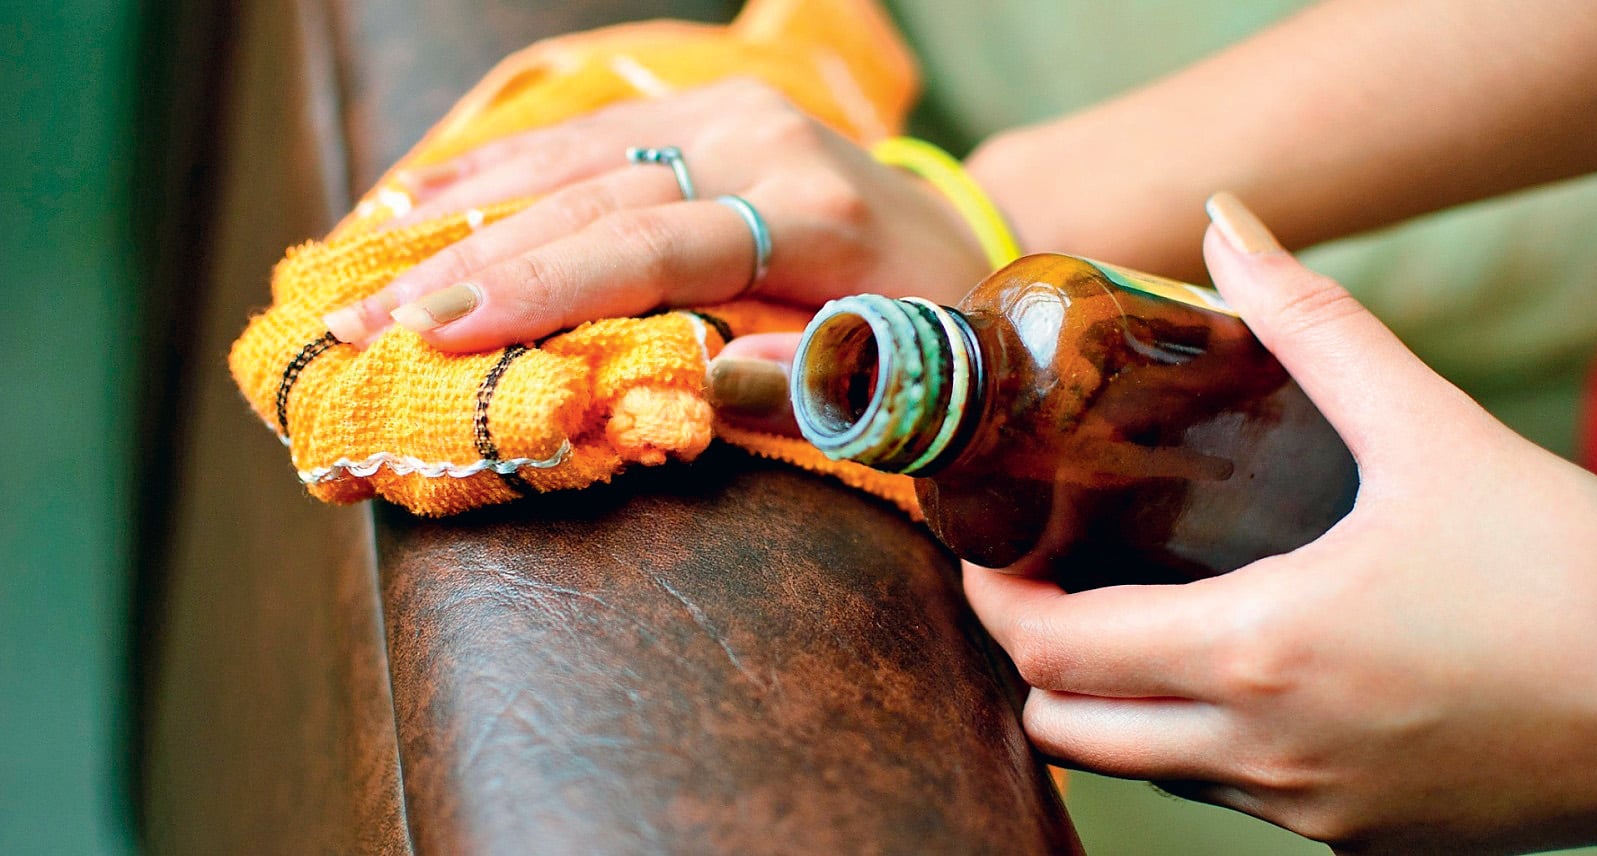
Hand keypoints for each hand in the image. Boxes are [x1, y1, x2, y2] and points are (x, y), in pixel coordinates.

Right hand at [321, 79, 988, 351]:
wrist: (963, 246)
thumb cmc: (934, 333)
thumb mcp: (905, 377)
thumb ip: (814, 384)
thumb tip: (707, 387)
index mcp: (814, 214)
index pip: (654, 246)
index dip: (544, 291)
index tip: (439, 335)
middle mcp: (765, 143)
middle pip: (593, 200)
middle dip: (470, 265)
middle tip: (361, 325)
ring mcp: (731, 113)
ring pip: (571, 155)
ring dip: (460, 213)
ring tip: (359, 268)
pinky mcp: (706, 108)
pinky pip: (584, 132)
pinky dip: (497, 166)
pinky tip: (418, 194)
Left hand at [964, 193, 1596, 853]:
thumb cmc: (1565, 571)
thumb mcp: (1431, 429)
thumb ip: (1314, 323)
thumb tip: (1231, 223)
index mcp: (1256, 651)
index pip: (1051, 654)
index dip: (991, 605)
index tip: (979, 553)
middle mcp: (1264, 751)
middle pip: (1067, 731)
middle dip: (1031, 661)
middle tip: (1037, 587)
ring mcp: (1311, 813)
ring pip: (1145, 769)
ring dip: (1109, 704)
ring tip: (1121, 620)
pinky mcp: (1363, 843)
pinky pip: (1232, 798)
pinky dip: (1194, 742)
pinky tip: (1235, 673)